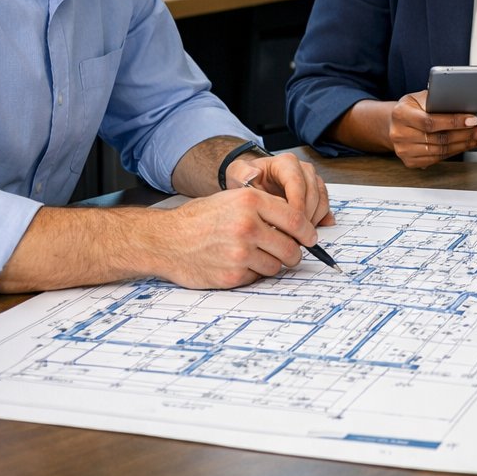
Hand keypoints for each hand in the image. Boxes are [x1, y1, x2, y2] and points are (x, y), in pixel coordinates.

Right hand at [155, 186, 320, 287]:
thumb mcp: (232, 198)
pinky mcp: (232, 274)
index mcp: (250, 201)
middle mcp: (247, 226)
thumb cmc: (198, 219)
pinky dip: (254, 273)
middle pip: (291, 247)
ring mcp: (240, 252)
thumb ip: (265, 207)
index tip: (311, 238)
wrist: (165, 240)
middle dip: (294, 252)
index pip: (296, 219)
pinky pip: (258, 277)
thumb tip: (298, 224)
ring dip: (273, 263)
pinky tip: (239, 263)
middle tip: (289, 252)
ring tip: (256, 255)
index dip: (308, 232)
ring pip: (277, 265)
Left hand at [226, 151, 332, 226]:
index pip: (297, 184)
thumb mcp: (237, 173)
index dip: (296, 205)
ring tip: (297, 237)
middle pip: (313, 194)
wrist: (252, 183)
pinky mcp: (317, 193)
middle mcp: (304, 170)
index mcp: (286, 163)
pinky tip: (310, 232)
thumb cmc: (246, 179)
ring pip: (321, 201)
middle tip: (293, 236)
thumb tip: (251, 174)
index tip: (289, 225)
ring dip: (312, 221)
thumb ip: (242, 173)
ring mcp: (313, 181)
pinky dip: (320, 220)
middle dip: (305, 217)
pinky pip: (324, 207)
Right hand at [388, 90, 476, 167]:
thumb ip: (437, 100)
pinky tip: (468, 144)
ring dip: (466, 144)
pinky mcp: (410, 162)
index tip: (474, 120)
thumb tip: (465, 103)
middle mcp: (399, 134)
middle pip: (439, 139)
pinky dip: (456, 151)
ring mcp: (404, 151)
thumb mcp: (420, 97)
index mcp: (400, 114)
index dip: (454, 122)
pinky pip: (438, 159)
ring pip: (441, 151)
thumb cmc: (412, 108)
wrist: (394, 123)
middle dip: (467, 134)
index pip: (430, 122)